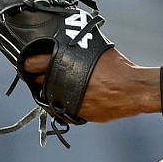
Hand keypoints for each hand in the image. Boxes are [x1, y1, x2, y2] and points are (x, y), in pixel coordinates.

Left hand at [21, 47, 161, 121]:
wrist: (133, 90)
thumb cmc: (119, 69)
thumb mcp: (95, 51)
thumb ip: (77, 53)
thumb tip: (70, 48)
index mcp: (65, 65)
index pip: (33, 64)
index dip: (29, 63)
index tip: (29, 64)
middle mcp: (62, 84)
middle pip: (37, 81)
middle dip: (38, 78)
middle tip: (41, 74)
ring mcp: (68, 101)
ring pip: (49, 96)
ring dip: (49, 91)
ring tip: (57, 86)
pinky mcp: (77, 114)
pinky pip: (64, 107)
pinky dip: (66, 102)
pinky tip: (75, 96)